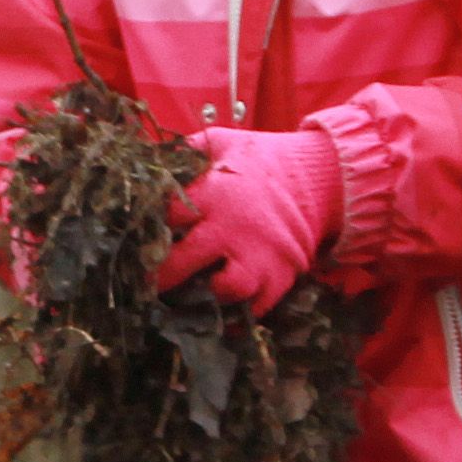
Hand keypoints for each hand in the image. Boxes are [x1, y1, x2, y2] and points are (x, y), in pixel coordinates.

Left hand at [158, 127, 341, 313]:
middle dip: (160, 274)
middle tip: (145, 282)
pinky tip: (221, 317)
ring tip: (196, 294)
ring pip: (227, 289)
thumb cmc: (262, 160)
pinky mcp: (280, 276)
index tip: (142, 234)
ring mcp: (260, 256)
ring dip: (207, 296)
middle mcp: (234, 228)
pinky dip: (237, 318)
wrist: (319, 178)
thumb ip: (188, 149)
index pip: (168, 215)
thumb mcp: (224, 142)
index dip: (150, 226)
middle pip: (185, 259)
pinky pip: (256, 310)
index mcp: (215, 194)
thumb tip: (151, 155)